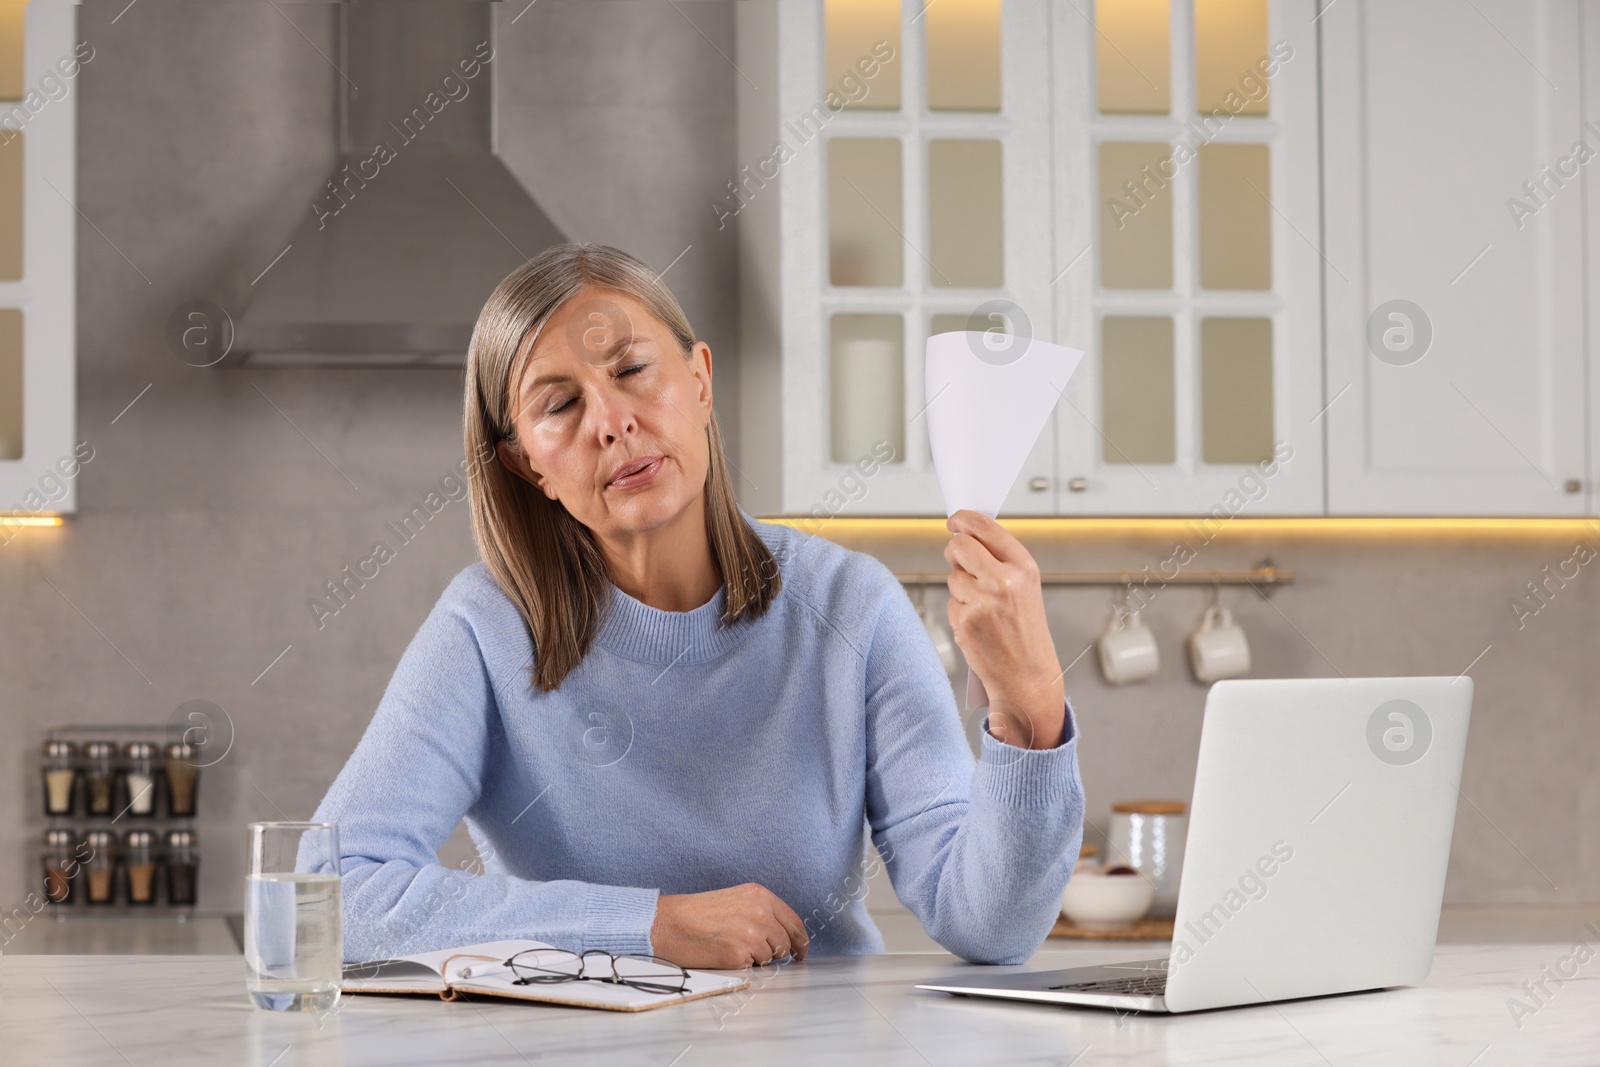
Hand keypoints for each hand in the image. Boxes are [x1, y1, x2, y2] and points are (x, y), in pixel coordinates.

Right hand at [650, 883, 809, 967]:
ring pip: (770, 957)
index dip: (800, 940)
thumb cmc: (697, 913)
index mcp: (760, 895)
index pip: (793, 921)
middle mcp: (760, 912)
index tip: (801, 950)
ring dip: (757, 958)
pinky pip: (752, 968)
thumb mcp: (736, 900)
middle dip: (778, 952)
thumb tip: (782, 935)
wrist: (669, 922)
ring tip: (732, 946)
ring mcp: (752, 933)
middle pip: (785, 942)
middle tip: (764, 955)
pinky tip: (725, 953)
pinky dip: (742, 965)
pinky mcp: (739, 954)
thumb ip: (761, 911)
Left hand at [944, 509, 1065, 749]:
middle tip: (959, 559)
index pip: (986, 528)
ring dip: (960, 588)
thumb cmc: (1025, 633)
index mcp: (1024, 568)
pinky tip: (978, 626)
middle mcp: (1004, 581)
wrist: (1027, 678)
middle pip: (960, 546)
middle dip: (954, 551)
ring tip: (983, 609)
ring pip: (953, 576)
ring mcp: (982, 601)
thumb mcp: (1024, 589)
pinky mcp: (965, 620)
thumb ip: (1000, 562)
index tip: (955, 520)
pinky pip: (951, 602)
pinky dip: (959, 612)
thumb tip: (966, 537)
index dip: (964, 519)